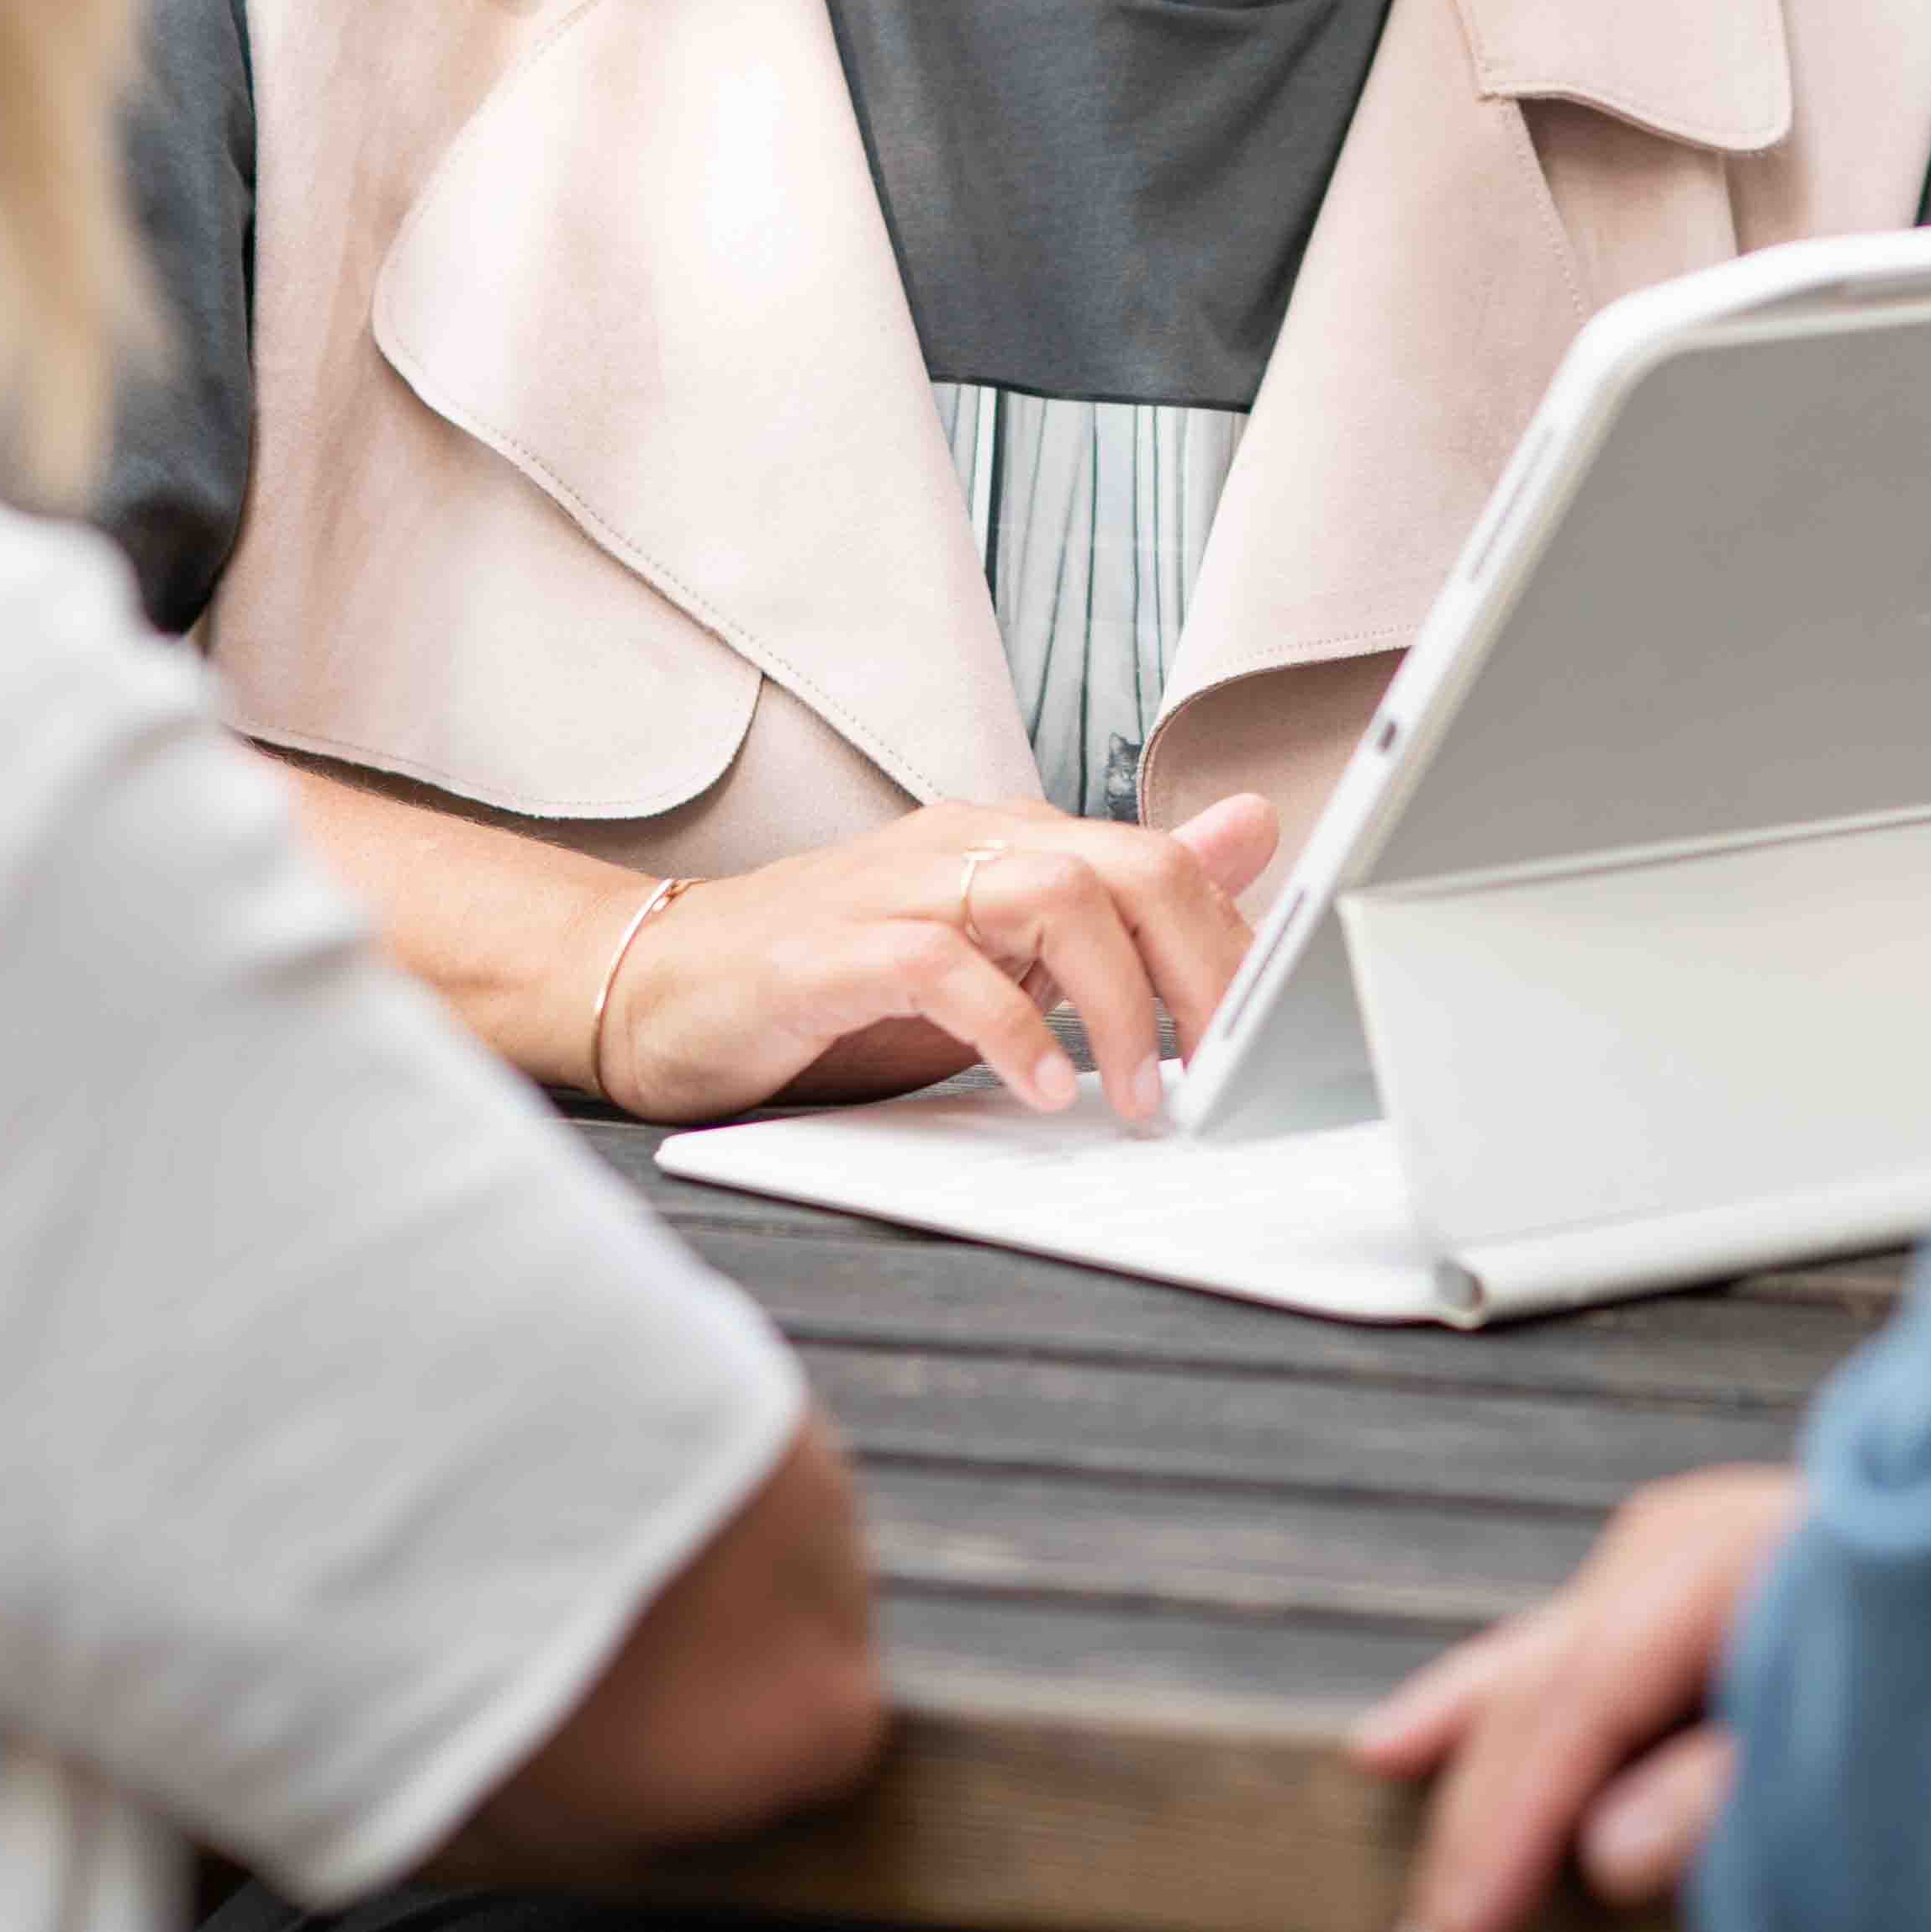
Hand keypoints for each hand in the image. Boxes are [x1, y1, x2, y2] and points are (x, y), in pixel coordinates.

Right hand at [601, 793, 1281, 1125]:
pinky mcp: (827, 951)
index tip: (1270, 1037)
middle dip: (1201, 969)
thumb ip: (1120, 904)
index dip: (1232, 948)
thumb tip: (1250, 834)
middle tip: (1227, 1070)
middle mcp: (960, 846)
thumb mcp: (1001, 952)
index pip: (1159, 862)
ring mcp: (893, 890)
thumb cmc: (834, 984)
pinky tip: (1039, 1089)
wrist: (660, 991)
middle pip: (1125, 866)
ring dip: (1118, 1004)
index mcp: (1008, 844)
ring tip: (1138, 1097)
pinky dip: (1007, 1027)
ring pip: (1051, 895)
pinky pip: (940, 965)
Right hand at [1352, 1464, 1803, 1931]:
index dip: (1503, 1838)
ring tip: (1399, 1880)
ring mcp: (1670, 1552)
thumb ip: (1737, 1788)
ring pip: (1525, 1670)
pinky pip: (1551, 1649)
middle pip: (1535, 1699)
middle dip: (1475, 1841)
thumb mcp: (1867, 1722)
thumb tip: (1608, 1858)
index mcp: (1718, 1564)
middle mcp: (1674, 1545)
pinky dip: (1481, 1704)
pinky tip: (1408, 1741)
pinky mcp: (1677, 1574)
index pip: (1572, 1712)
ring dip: (1464, 1782)